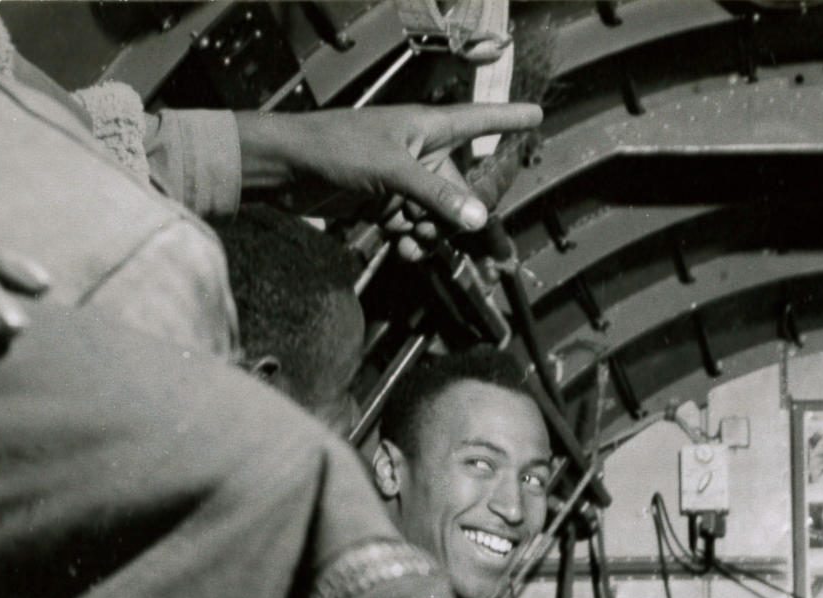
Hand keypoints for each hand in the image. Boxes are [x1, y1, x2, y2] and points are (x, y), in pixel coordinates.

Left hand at [236, 102, 542, 236]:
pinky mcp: (385, 203)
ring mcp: (403, 181)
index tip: (537, 115)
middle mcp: (420, 153)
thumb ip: (437, 196)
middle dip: (467, 225)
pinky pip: (415, 229)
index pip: (478, 122)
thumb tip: (479, 220)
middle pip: (462, 192)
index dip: (508, 120)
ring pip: (439, 217)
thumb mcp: (391, 172)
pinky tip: (400, 248)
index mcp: (427, 130)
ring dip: (432, 238)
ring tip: (410, 241)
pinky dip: (411, 243)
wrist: (285, 171)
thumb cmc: (334, 149)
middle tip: (485, 257)